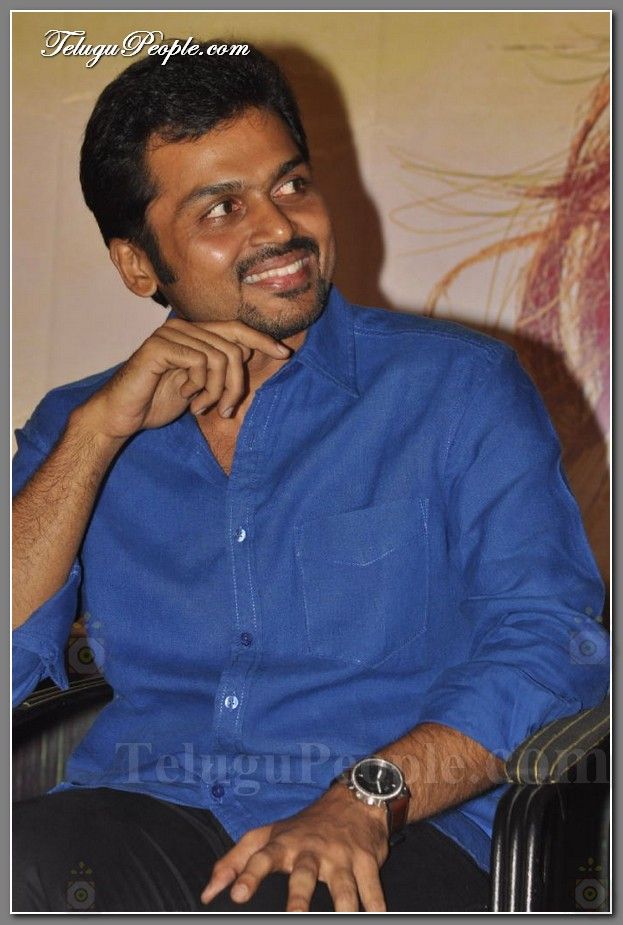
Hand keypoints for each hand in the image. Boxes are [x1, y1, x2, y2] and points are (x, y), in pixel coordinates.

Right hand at [77, 318, 290, 439]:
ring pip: (220, 357)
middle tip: (225, 410)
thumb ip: (218, 369)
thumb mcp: (198, 385)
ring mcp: (170, 334)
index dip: (262, 340)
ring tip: (202, 407)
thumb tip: (246, 357)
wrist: (121, 416)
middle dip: (236, 384)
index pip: (236, 329)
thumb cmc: (157, 402)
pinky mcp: (159, 347)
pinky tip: (188, 400)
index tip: (284, 354)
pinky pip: (200, 362)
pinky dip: (201, 387)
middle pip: (233, 347)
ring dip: (217, 391)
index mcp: (192, 333)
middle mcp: (182, 327)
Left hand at [200, 784, 389, 911]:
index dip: (249, 875)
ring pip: (343, 886)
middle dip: (299, 897)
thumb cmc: (304, 827)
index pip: (262, 858)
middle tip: (295, 915)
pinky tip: (378, 915)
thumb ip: (235, 861)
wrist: (355, 800)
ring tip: (343, 919)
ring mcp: (341, 857)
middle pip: (305, 875)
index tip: (236, 894)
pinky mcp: (366, 861)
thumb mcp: (267, 835)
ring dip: (343, 905)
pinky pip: (372, 887)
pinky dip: (376, 904)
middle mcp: (312, 851)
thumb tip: (207, 893)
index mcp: (285, 844)